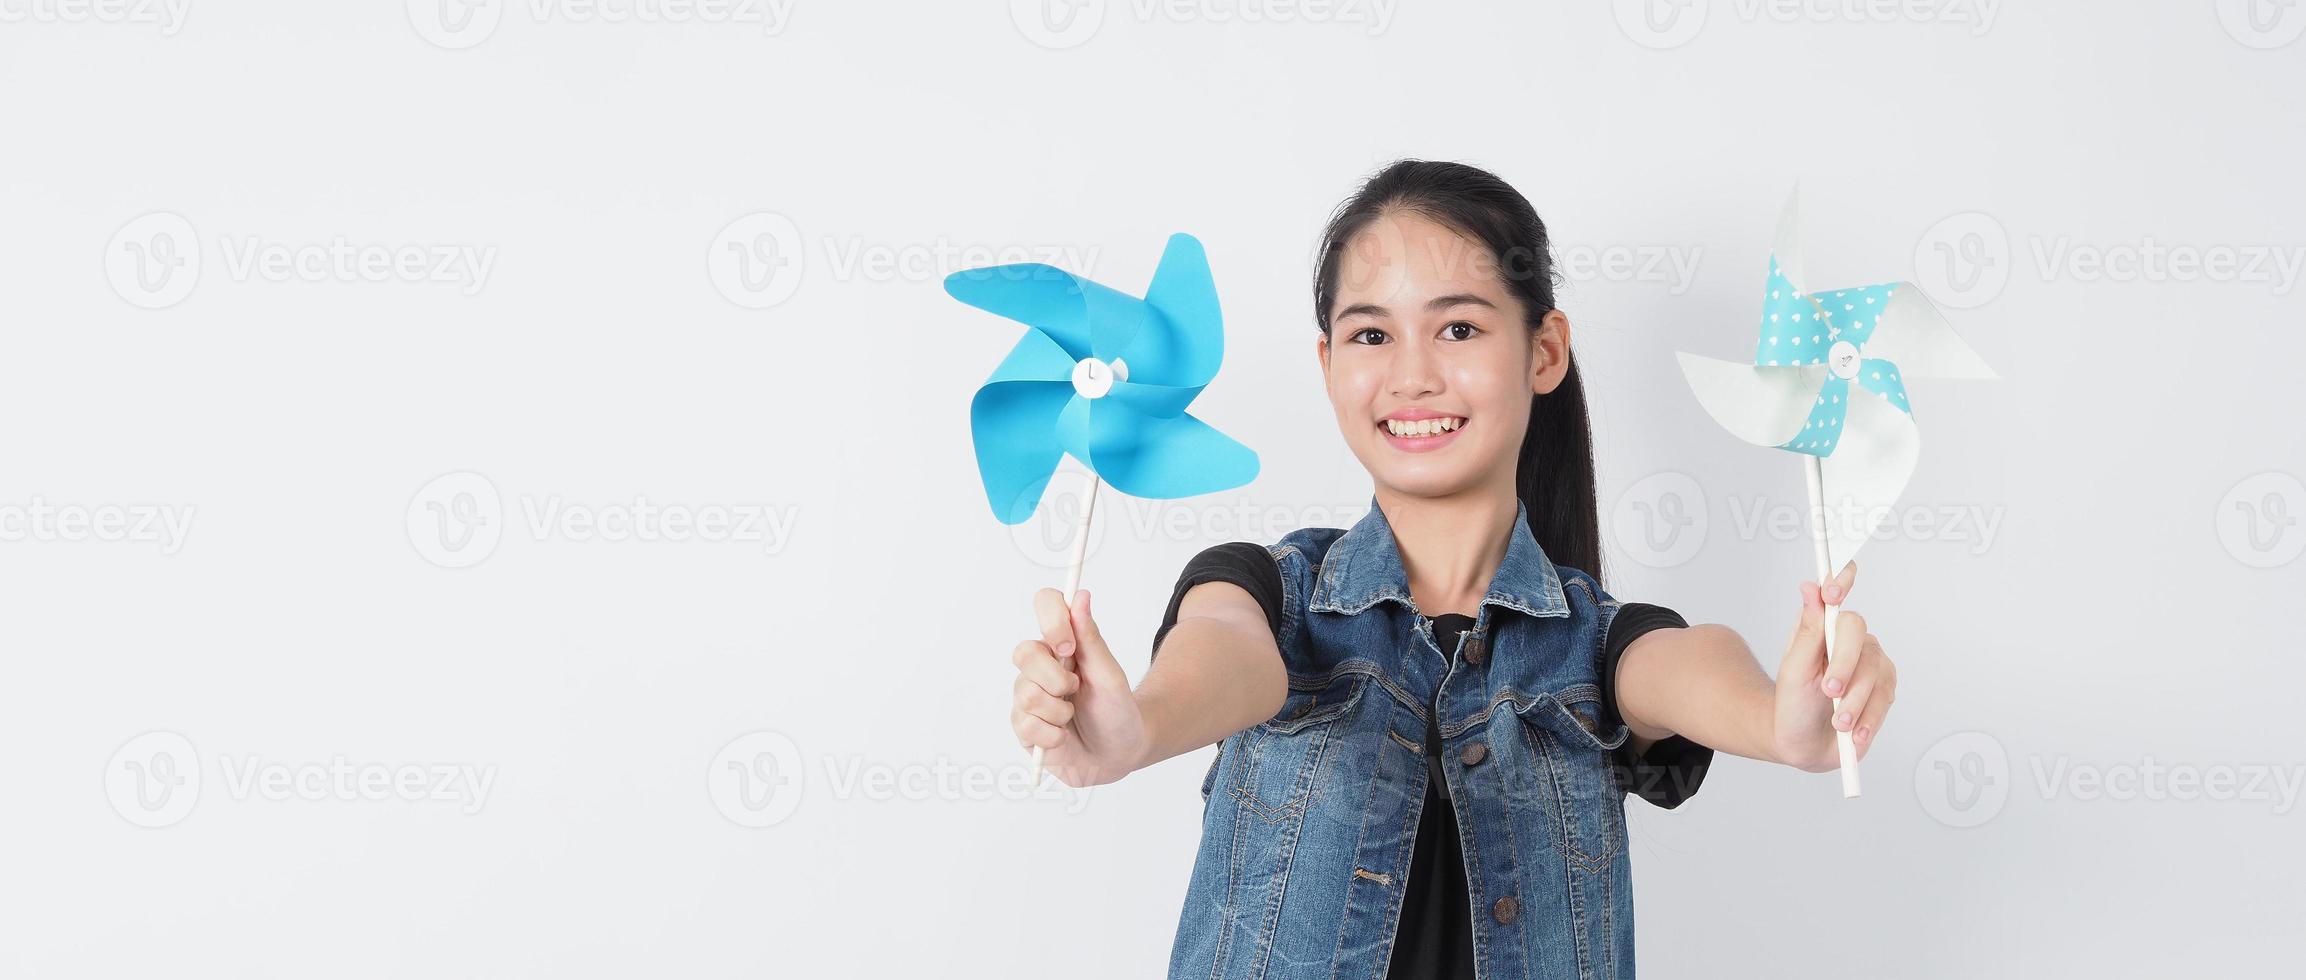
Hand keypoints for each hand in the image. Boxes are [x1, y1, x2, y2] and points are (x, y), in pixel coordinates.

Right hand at [1009, 588, 1146, 786]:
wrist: (1116, 755)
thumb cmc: (1116, 711)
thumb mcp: (1110, 675)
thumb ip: (1091, 638)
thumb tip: (1081, 596)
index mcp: (1063, 643)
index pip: (1045, 604)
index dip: (1052, 619)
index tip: (1068, 646)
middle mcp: (1039, 664)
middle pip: (1025, 653)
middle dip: (1057, 679)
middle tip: (1075, 690)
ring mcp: (1026, 694)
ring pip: (1027, 694)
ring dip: (1059, 712)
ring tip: (1071, 717)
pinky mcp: (1021, 725)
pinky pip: (1025, 724)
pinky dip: (1052, 735)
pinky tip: (1062, 737)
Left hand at [1769, 563, 1899, 773]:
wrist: (1803, 743)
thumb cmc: (1793, 702)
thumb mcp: (1794, 669)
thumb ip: (1807, 630)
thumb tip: (1809, 587)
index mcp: (1823, 628)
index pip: (1836, 594)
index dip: (1840, 583)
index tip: (1832, 591)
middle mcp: (1850, 640)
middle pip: (1858, 634)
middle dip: (1844, 666)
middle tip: (1829, 691)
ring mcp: (1872, 663)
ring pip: (1874, 671)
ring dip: (1854, 702)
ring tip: (1837, 721)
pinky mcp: (1884, 689)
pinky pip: (1884, 698)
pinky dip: (1868, 718)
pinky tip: (1854, 731)